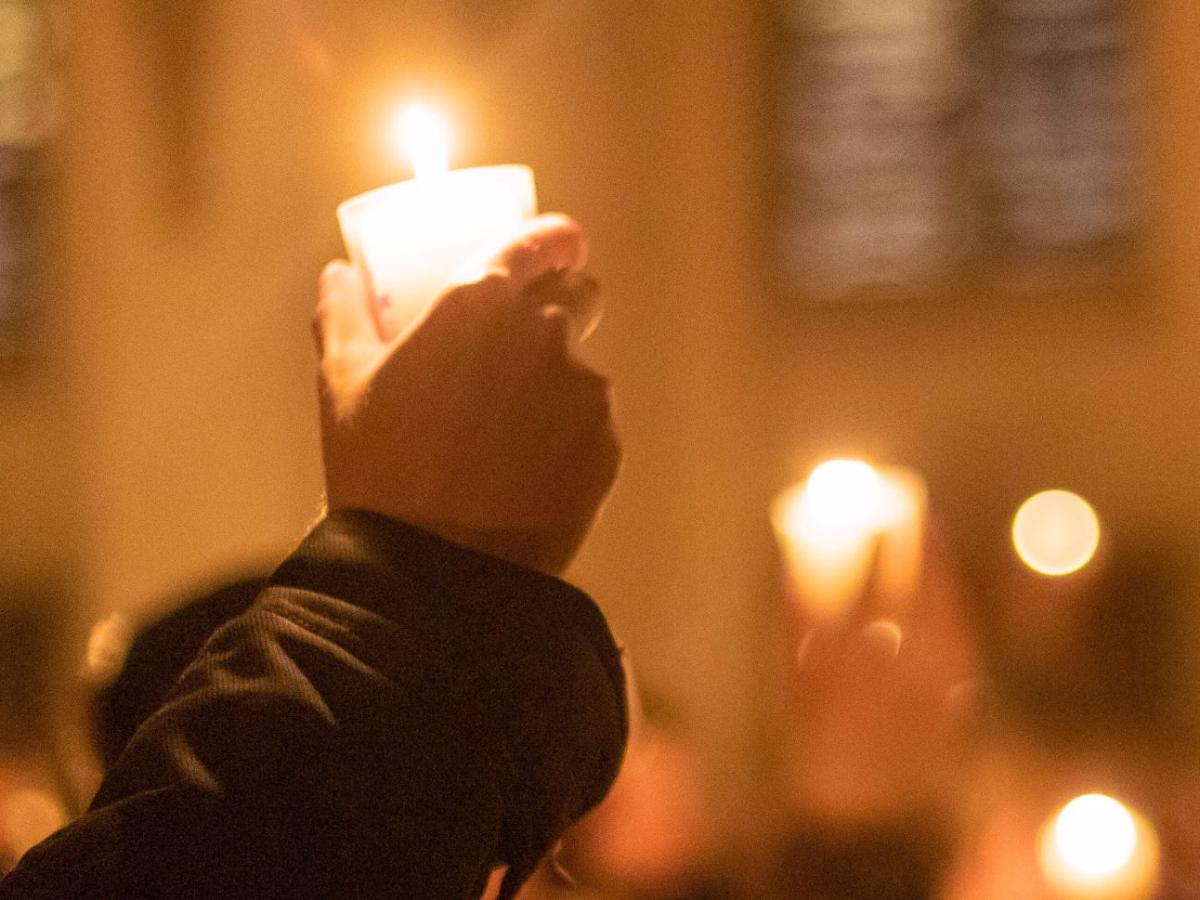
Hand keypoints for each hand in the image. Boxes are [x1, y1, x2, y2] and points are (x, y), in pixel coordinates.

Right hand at [313, 214, 619, 574]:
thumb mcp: (343, 385)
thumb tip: (337, 274)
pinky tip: (529, 472)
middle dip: (561, 305)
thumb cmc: (381, 468)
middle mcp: (546, 332)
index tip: (559, 247)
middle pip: (581, 294)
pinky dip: (571, 436)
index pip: (543, 239)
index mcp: (482, 301)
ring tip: (508, 436)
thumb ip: (342, 315)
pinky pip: (594, 424)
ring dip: (557, 383)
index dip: (555, 239)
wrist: (433, 570)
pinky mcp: (608, 445)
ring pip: (584, 368)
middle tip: (521, 348)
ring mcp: (585, 390)